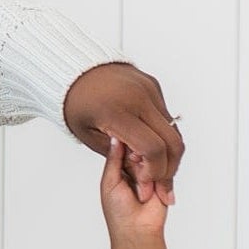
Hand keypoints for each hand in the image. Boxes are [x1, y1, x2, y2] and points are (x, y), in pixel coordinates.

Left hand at [63, 63, 183, 203]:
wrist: (75, 70)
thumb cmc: (76, 104)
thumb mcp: (87, 136)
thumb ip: (117, 155)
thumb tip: (142, 169)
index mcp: (117, 113)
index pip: (152, 148)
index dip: (154, 169)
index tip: (146, 178)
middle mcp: (138, 98)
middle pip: (172, 140)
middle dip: (169, 164)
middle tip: (157, 175)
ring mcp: (148, 89)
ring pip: (173, 128)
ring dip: (167, 148)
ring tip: (149, 159)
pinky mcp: (153, 84)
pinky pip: (166, 114)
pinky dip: (162, 131)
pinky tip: (146, 137)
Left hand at [101, 136, 172, 248]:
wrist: (137, 230)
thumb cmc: (119, 212)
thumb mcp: (109, 182)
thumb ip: (114, 158)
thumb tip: (115, 136)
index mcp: (118, 164)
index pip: (123, 142)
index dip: (125, 146)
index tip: (125, 159)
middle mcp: (135, 164)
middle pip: (141, 145)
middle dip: (138, 161)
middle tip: (133, 180)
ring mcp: (151, 169)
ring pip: (154, 155)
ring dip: (148, 172)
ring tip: (140, 191)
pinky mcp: (165, 176)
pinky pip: (166, 166)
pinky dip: (158, 178)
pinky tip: (148, 192)